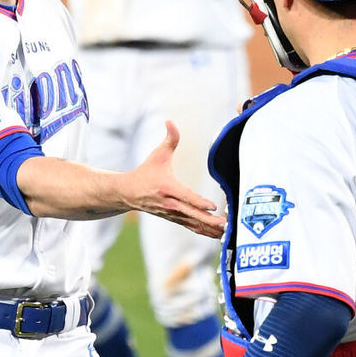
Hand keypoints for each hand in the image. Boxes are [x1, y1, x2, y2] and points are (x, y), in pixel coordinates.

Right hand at [117, 122, 225, 238]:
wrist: (129, 193)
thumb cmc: (146, 172)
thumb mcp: (157, 154)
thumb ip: (169, 139)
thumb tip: (170, 121)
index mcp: (168, 188)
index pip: (186, 196)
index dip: (199, 202)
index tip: (213, 207)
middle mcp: (171, 204)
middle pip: (193, 214)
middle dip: (209, 221)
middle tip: (225, 224)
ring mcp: (173, 214)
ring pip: (194, 224)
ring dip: (209, 229)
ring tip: (226, 233)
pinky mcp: (175, 219)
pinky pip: (192, 227)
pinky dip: (204, 231)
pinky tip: (217, 235)